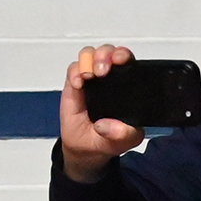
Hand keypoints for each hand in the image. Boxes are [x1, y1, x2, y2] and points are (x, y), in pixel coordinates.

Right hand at [60, 44, 142, 178]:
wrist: (86, 149)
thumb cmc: (108, 138)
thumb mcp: (126, 140)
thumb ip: (126, 134)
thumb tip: (112, 126)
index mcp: (127, 84)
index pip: (128, 61)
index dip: (124, 56)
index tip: (122, 61)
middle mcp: (109, 77)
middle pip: (108, 51)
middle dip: (106, 54)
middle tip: (104, 70)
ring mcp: (90, 79)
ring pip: (89, 54)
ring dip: (90, 59)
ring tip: (91, 76)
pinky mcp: (73, 84)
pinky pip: (73, 69)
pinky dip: (75, 72)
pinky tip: (78, 84)